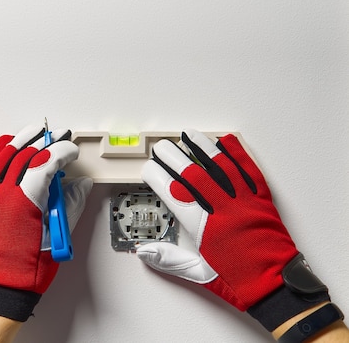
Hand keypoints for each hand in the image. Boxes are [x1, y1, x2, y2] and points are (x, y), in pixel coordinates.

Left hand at [0, 125, 92, 321]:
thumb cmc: (30, 264)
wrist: (5, 281)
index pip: (45, 163)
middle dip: (45, 143)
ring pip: (4, 156)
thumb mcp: (58, 234)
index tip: (71, 152)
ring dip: (20, 141)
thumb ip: (70, 204)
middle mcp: (5, 194)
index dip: (61, 152)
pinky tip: (8, 145)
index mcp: (26, 201)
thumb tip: (80, 184)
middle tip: (59, 139)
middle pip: (26, 156)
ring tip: (34, 132)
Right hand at [137, 129, 332, 333]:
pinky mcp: (262, 200)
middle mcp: (224, 210)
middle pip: (194, 175)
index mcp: (205, 228)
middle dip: (173, 157)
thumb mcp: (199, 274)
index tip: (148, 169)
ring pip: (221, 166)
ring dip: (203, 148)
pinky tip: (227, 142)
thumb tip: (145, 252)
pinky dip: (237, 154)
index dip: (157, 177)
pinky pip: (249, 170)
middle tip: (161, 148)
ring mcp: (245, 202)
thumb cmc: (241, 281)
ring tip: (189, 135)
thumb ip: (169, 260)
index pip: (174, 194)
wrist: (278, 287)